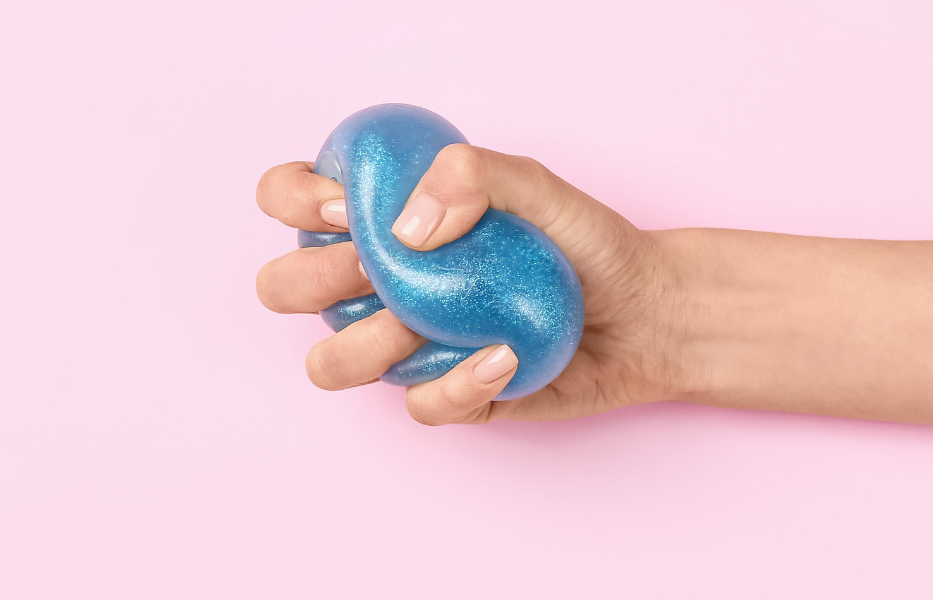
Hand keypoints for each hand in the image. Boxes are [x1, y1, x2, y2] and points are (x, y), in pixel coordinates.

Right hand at [256, 144, 690, 424]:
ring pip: (331, 363)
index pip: (293, 198)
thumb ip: (475, 174)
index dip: (293, 200)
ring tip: (421, 327)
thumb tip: (405, 227)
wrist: (648, 315)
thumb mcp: (540, 186)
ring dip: (364, 346)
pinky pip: (417, 405)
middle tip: (373, 271)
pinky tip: (503, 356)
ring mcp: (405, 342)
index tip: (343, 206)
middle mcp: (381, 282)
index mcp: (384, 220)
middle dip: (309, 282)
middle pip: (284, 288)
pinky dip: (456, 386)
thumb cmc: (588, 243)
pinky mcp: (445, 395)